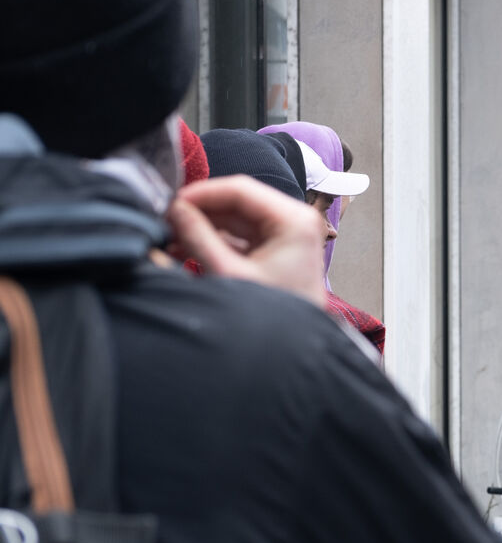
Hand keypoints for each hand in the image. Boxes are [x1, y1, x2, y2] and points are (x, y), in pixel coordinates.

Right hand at [167, 176, 326, 307]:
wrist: (294, 353)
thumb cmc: (273, 319)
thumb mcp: (229, 274)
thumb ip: (198, 237)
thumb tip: (173, 210)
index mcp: (294, 222)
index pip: (241, 189)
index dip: (201, 193)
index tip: (170, 202)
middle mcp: (296, 223)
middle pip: (237, 202)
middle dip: (199, 211)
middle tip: (165, 219)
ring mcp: (287, 238)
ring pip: (236, 219)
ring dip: (203, 226)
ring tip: (169, 238)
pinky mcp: (276, 253)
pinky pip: (240, 237)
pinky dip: (214, 241)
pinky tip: (185, 249)